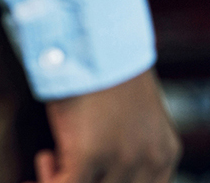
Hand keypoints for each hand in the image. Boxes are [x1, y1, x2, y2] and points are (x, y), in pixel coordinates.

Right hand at [30, 69, 180, 182]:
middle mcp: (152, 161)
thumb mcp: (136, 119)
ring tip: (49, 158)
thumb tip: (105, 175)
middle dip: (83, 182)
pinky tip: (43, 157)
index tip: (85, 178)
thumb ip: (132, 150)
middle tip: (60, 170)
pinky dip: (46, 181)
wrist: (97, 40)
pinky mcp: (91, 156)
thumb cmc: (109, 75)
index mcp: (166, 153)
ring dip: (61, 180)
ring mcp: (125, 160)